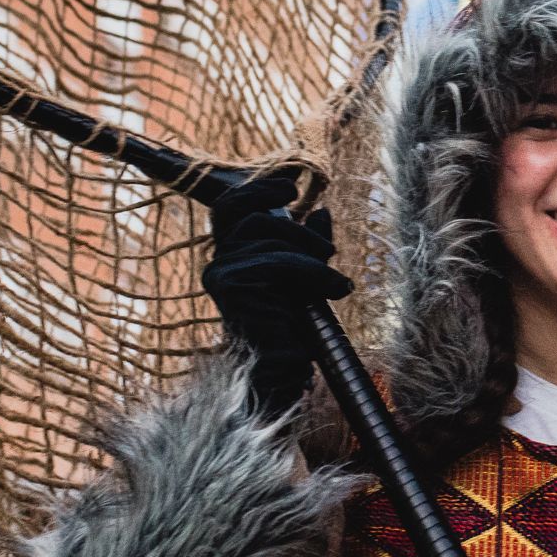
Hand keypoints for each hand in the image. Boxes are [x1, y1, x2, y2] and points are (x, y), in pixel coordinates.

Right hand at [201, 174, 350, 413]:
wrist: (282, 370)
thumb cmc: (294, 327)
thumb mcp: (306, 276)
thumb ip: (309, 244)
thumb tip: (321, 211)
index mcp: (231, 256)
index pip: (230, 207)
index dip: (257, 189)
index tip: (291, 185)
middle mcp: (218, 262)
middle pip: (254, 217)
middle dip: (298, 232)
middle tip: (329, 252)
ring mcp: (221, 273)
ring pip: (271, 238)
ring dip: (313, 259)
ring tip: (337, 285)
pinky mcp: (231, 285)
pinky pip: (279, 261)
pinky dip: (314, 273)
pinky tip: (335, 290)